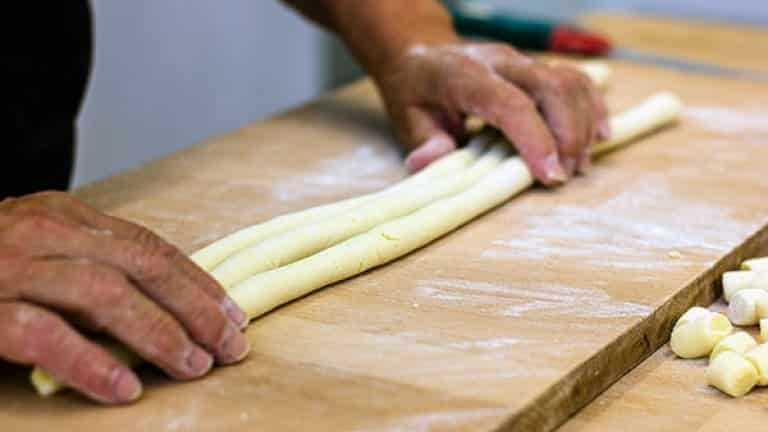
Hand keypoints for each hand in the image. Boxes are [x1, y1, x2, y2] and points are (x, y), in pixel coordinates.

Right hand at [0, 192, 249, 403]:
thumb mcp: (39, 247)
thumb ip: (91, 263)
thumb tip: (163, 303)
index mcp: (66, 217)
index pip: (151, 247)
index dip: (198, 283)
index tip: (233, 313)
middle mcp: (44, 233)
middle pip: (141, 267)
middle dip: (195, 308)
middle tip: (231, 345)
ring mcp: (11, 268)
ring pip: (104, 295)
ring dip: (158, 333)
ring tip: (193, 366)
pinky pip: (42, 335)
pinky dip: (88, 362)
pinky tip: (123, 388)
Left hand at [375, 42, 609, 184]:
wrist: (421, 56)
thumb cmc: (415, 92)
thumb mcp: (406, 119)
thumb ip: (423, 142)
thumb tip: (428, 163)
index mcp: (464, 75)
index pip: (509, 103)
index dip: (535, 140)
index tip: (551, 176)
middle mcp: (499, 62)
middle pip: (550, 87)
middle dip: (568, 135)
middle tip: (566, 175)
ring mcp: (520, 61)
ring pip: (569, 82)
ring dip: (583, 125)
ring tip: (579, 165)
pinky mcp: (535, 66)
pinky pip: (575, 79)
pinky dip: (593, 107)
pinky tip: (599, 137)